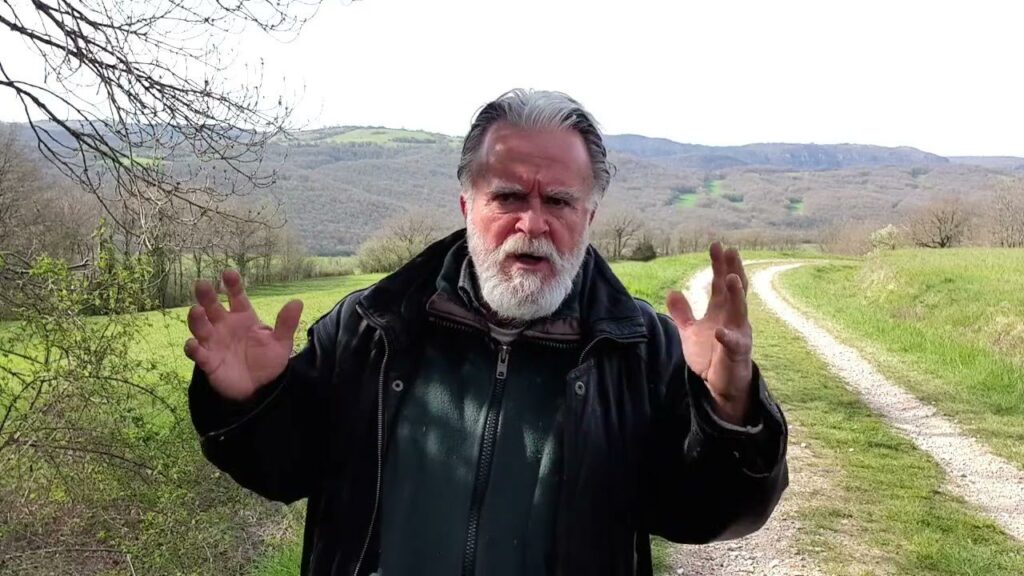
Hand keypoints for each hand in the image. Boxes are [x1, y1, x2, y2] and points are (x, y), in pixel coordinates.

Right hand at [183, 270, 303, 400]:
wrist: (260, 388)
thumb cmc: (268, 361)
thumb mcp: (281, 343)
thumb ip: (286, 323)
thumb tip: (297, 301)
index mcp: (243, 317)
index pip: (236, 296)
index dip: (232, 285)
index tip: (229, 273)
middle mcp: (225, 326)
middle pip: (212, 307)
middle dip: (206, 295)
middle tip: (202, 284)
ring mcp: (214, 342)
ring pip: (200, 326)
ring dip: (196, 318)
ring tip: (197, 310)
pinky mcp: (208, 360)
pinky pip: (197, 353)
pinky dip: (193, 348)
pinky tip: (193, 343)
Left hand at [666, 243, 753, 424]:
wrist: (719, 385)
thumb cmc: (709, 355)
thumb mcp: (691, 331)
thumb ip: (682, 312)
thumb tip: (672, 291)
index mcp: (722, 311)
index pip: (720, 283)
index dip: (719, 264)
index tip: (716, 245)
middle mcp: (733, 318)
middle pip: (734, 289)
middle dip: (732, 269)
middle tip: (730, 250)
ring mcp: (738, 334)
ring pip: (739, 311)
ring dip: (736, 294)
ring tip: (731, 277)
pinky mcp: (736, 353)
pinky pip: (733, 343)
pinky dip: (726, 336)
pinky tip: (719, 330)